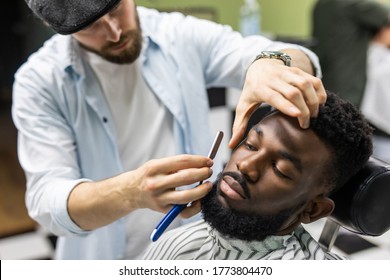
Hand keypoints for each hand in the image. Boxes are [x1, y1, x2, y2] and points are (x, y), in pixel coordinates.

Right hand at [68, 154, 213, 229]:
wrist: (131, 191)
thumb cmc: (149, 175)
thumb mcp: (158, 164)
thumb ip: (177, 164)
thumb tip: (201, 164)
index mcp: (155, 167)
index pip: (182, 161)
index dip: (199, 160)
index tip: (208, 161)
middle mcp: (156, 183)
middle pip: (186, 177)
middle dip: (202, 173)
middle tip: (209, 171)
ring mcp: (159, 198)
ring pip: (187, 197)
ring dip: (202, 190)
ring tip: (208, 185)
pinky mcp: (163, 210)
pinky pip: (183, 211)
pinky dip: (194, 207)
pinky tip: (199, 201)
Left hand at [229, 57, 326, 148]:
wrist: (259, 66)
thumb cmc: (252, 90)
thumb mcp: (243, 106)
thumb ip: (239, 125)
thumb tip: (231, 145)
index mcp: (260, 88)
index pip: (275, 96)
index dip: (287, 106)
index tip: (297, 116)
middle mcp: (275, 79)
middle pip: (293, 92)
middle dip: (304, 108)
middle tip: (306, 123)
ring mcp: (288, 73)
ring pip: (305, 84)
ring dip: (313, 100)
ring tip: (314, 115)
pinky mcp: (298, 70)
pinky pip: (313, 79)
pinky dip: (319, 92)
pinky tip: (320, 103)